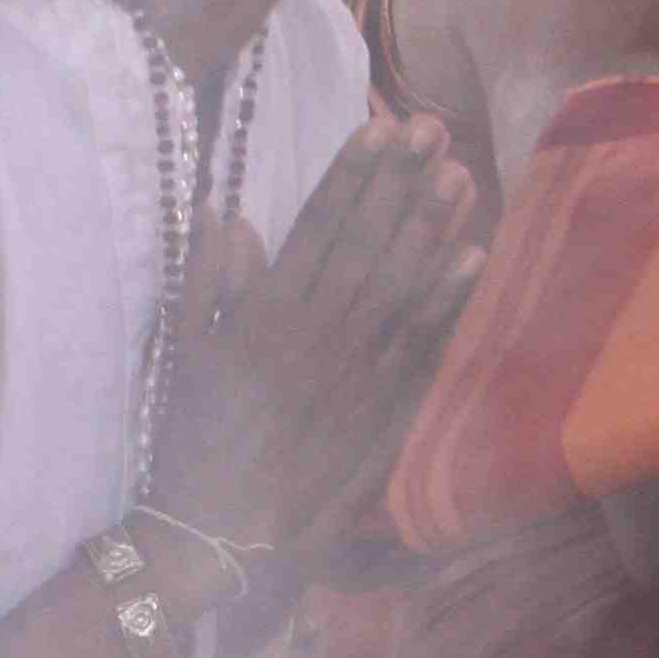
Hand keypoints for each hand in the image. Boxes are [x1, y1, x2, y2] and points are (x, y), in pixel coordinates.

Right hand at [145, 115, 486, 557]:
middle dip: (400, 182)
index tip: (376, 126)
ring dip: (433, 227)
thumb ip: (206, 278)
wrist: (223, 531)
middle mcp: (315, 334)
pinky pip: (420, 346)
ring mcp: (354, 371)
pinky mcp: (382, 408)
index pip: (314, 228)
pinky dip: (448, 302)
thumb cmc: (195, 435)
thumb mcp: (184, 351)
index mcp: (263, 314)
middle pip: (366, 244)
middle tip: (432, 128)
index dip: (349, 175)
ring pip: (400, 286)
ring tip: (459, 173)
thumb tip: (224, 211)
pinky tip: (474, 258)